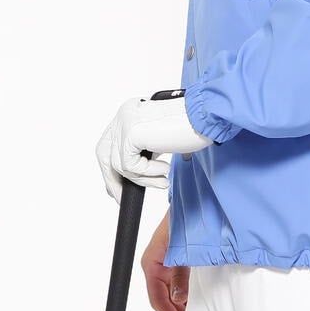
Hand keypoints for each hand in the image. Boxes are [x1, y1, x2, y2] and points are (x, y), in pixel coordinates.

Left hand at [94, 90, 213, 200]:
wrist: (206, 117)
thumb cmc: (192, 128)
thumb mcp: (159, 142)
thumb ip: (142, 153)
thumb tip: (128, 176)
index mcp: (129, 113)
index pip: (108, 144)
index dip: (109, 168)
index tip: (115, 187)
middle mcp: (124, 114)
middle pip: (104, 153)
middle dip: (112, 179)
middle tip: (120, 197)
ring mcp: (126, 122)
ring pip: (120, 164)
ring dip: (142, 179)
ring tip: (163, 181)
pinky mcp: (132, 132)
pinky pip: (131, 166)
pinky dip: (149, 173)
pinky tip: (166, 170)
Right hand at [141, 208, 189, 310]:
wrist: (197, 199)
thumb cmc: (186, 216)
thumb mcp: (183, 248)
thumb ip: (180, 274)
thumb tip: (179, 298)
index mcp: (152, 262)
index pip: (156, 298)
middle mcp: (156, 265)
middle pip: (163, 298)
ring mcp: (166, 263)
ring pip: (171, 293)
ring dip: (181, 306)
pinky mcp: (177, 261)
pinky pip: (178, 284)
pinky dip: (186, 295)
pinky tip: (197, 301)